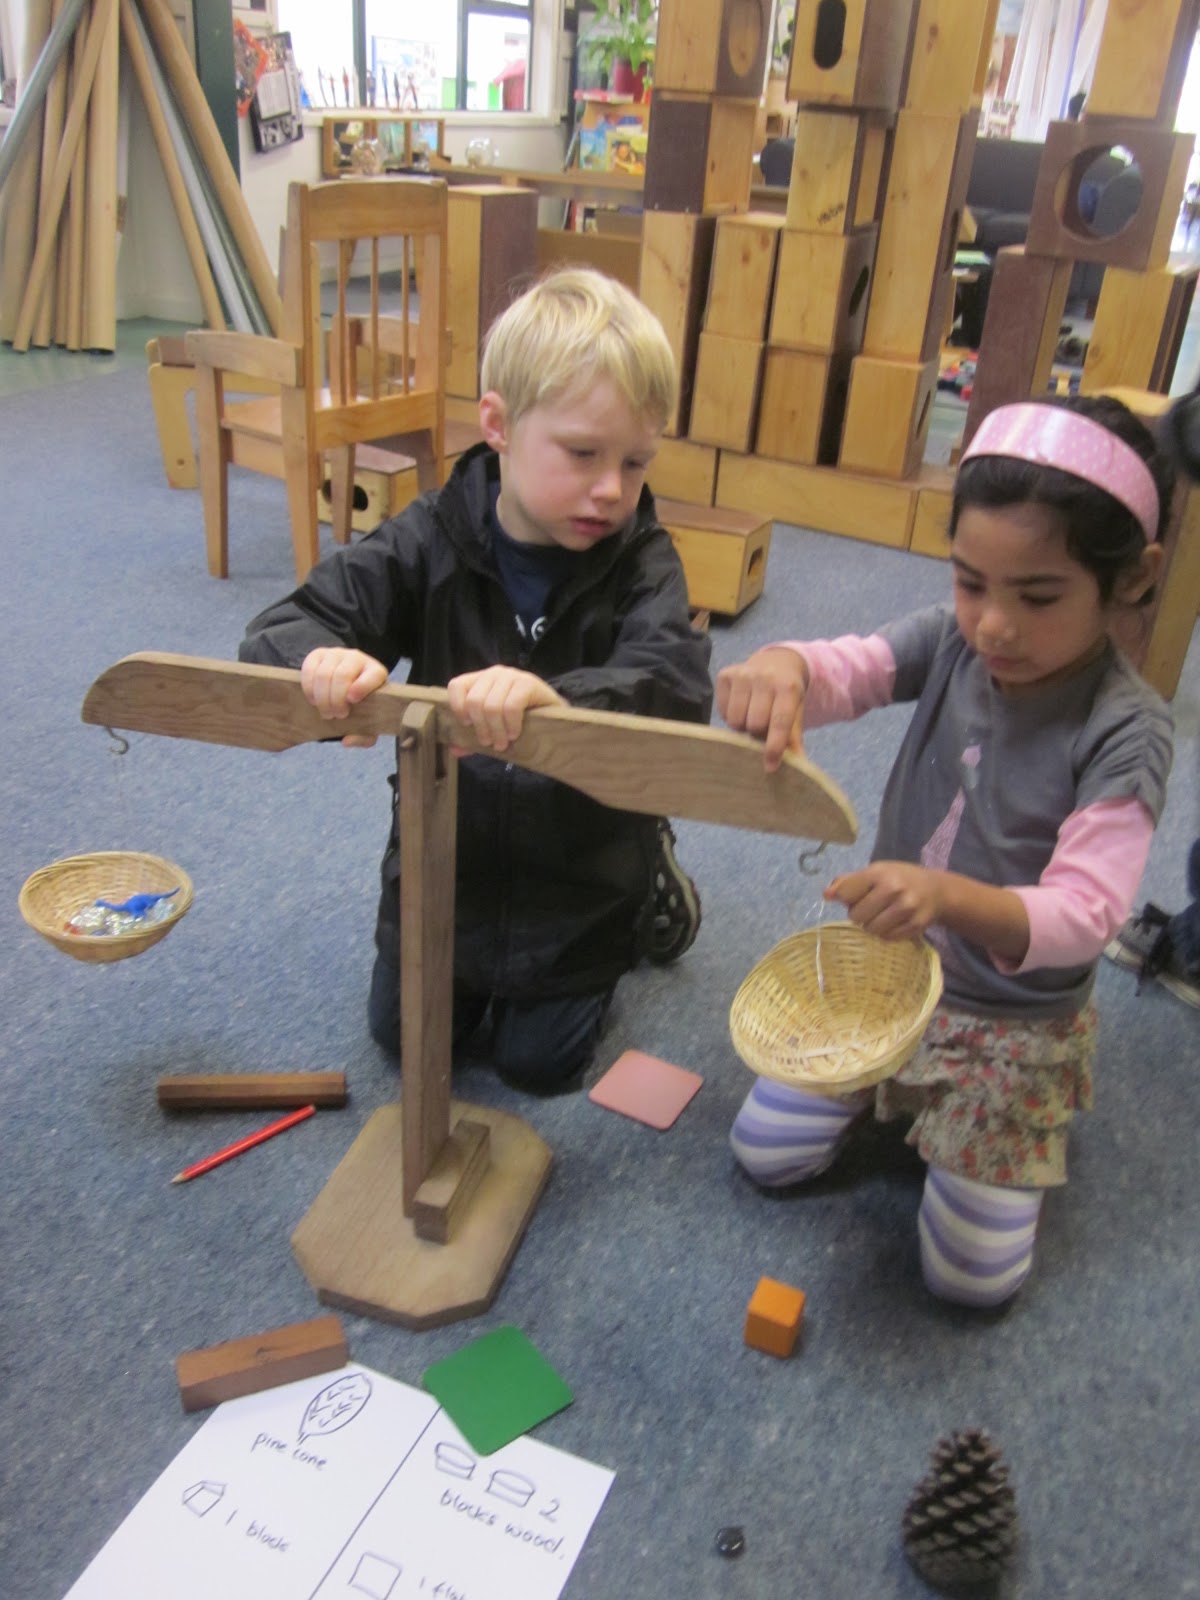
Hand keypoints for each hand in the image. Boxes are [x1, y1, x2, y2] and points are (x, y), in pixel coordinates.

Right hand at [300, 648, 387, 747]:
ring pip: (324, 673)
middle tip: (336, 716)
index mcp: (376, 672)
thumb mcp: (368, 722)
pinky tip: (313, 700)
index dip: (362, 687)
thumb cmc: (360, 706)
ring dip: (322, 697)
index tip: (352, 701)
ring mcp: (336, 654)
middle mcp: (357, 658)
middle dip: (336, 699)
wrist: (345, 684)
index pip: (373, 675)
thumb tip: (346, 741)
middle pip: (343, 675)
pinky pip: (308, 669)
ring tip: (325, 712)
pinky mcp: (318, 654)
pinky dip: (308, 688)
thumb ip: (364, 737)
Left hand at [446, 666, 564, 752]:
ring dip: (497, 731)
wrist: (554, 715)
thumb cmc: (519, 719)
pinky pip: (511, 707)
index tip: (467, 726)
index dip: (457, 707)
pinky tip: (514, 733)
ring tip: (503, 743)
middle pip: (474, 701)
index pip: (457, 685)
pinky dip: (511, 725)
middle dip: (482, 728)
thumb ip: (472, 737)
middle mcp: (494, 673)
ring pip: (492, 706)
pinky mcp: (528, 683)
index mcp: (480, 680)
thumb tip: (455, 749)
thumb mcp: (493, 727)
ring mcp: (512, 676)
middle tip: (491, 743)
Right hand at [715, 646, 808, 771]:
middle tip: (761, 728)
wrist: (776, 661)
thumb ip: (794, 737)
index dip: (774, 746)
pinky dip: (730, 715)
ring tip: (750, 717)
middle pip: (754, 724)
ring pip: (735, 720)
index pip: (780, 722)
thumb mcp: (796, 710)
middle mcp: (765, 677)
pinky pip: (722, 711)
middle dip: (757, 733)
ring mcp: (743, 674)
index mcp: (788, 687)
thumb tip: (797, 764)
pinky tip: (740, 706)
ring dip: (742, 726)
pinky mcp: (725, 674)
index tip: (770, 766)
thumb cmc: (786, 693)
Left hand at [826, 862, 942, 942]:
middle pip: (856, 916)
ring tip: (881, 916)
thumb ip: (848, 882)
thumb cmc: (899, 879)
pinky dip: (886, 933)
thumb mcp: (875, 871)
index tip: (854, 896)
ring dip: (871, 926)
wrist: (936, 890)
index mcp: (879, 873)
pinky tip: (893, 922)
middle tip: (870, 908)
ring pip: (871, 930)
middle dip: (859, 914)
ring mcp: (906, 908)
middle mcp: (893, 889)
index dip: (846, 898)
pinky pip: (887, 938)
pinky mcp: (915, 926)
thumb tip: (826, 895)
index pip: (846, 893)